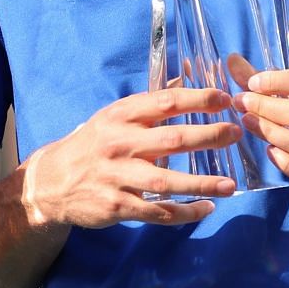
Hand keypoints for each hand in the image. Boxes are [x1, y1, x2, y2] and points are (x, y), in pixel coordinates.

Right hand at [18, 88, 241, 229]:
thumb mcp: (114, 117)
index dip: (197, 99)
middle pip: (170, 140)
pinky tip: (207, 208)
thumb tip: (188, 75)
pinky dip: (184, 212)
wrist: (52, 182)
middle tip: (236, 133)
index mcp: (120, 116)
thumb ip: (152, 102)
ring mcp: (117, 177)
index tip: (225, 98)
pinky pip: (156, 212)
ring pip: (165, 182)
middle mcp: (119, 144)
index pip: (164, 102)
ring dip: (201, 183)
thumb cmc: (93, 145)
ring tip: (230, 184)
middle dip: (207, 136)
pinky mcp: (117, 206)